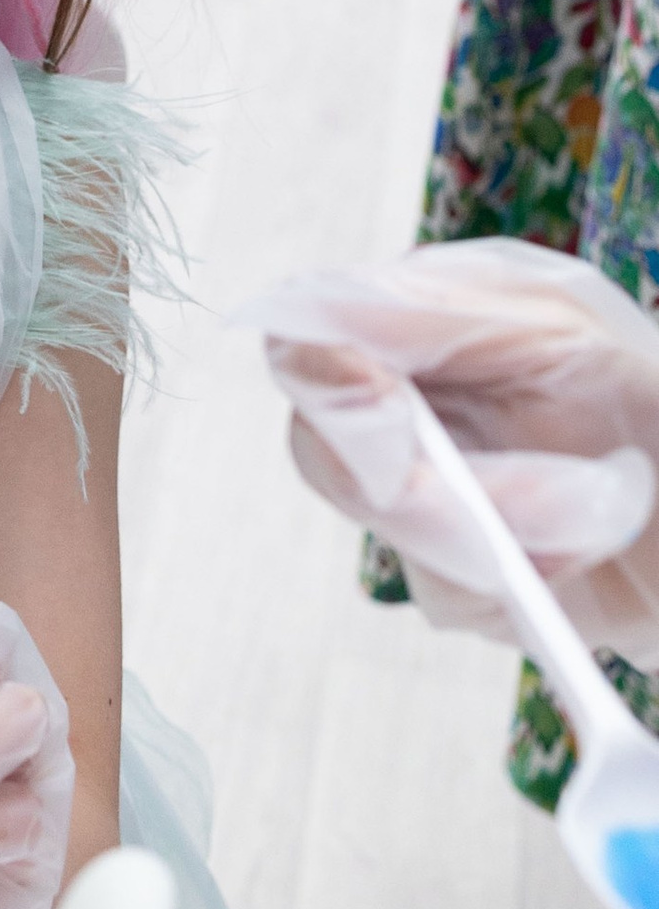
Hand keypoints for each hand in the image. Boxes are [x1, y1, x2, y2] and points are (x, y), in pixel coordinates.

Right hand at [247, 238, 658, 661]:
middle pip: (325, 445)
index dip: (326, 382)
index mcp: (429, 313)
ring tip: (597, 517)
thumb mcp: (563, 335)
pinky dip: (524, 585)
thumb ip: (432, 316)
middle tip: (492, 519)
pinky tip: (583, 560)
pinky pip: (448, 595)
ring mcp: (436, 488)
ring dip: (503, 533)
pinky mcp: (467, 573)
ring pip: (393, 530)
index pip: (310, 331)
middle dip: (417, 492)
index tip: (387, 424)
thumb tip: (310, 314)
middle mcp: (416, 396)